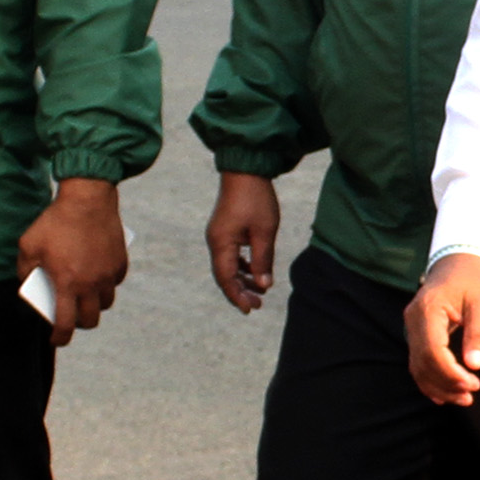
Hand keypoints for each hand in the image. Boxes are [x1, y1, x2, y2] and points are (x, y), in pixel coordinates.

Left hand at [14, 178, 129, 345]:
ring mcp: (108, 274)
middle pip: (91, 319)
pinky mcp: (120, 261)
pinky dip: (106, 284)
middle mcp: (91, 284)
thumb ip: (25, 270)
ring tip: (85, 294)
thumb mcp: (28, 245)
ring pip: (106, 302)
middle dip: (80, 323)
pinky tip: (96, 274)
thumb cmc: (55, 221)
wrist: (87, 198)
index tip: (56, 339)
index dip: (60, 337)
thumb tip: (29, 284)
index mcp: (67, 284)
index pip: (65, 324)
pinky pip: (114, 282)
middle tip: (72, 315)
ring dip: (95, 303)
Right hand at [207, 171, 281, 312]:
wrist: (245, 169)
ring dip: (242, 279)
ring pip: (228, 266)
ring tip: (260, 291)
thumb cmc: (256, 199)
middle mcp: (215, 241)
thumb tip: (264, 285)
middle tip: (258, 305)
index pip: (226, 278)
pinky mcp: (225, 229)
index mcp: (221, 243)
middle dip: (240, 292)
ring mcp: (218, 235)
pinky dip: (242, 266)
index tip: (251, 310)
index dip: (237, 296)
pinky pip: (230, 255)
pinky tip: (255, 272)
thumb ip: (263, 260)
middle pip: (224, 275)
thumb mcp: (264, 231)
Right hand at [406, 252, 479, 406]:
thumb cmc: (474, 279)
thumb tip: (474, 365)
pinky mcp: (416, 332)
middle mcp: (414, 319)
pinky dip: (430, 380)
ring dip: (438, 386)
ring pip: (417, 366)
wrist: (460, 260)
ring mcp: (412, 326)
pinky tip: (445, 393)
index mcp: (429, 309)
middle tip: (470, 394)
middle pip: (422, 362)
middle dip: (446, 383)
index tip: (472, 384)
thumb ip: (478, 333)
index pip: (433, 350)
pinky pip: (418, 361)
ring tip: (463, 397)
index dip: (450, 373)